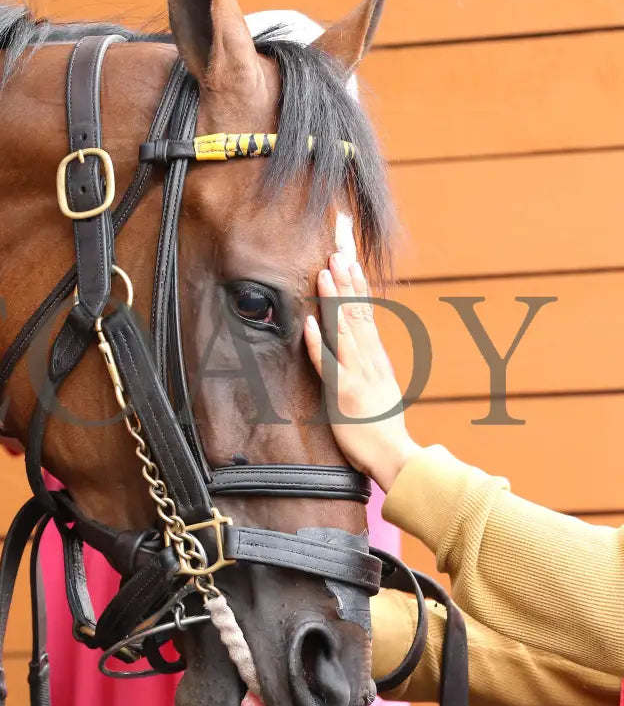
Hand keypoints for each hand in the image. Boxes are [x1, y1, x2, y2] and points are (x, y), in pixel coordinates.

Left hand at [303, 253, 420, 492]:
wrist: (395, 456)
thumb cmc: (382, 425)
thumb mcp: (380, 385)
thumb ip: (371, 362)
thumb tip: (364, 341)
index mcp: (377, 356)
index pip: (367, 310)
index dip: (357, 282)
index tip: (349, 256)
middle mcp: (370, 359)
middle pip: (357, 312)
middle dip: (346, 279)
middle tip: (337, 249)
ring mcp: (358, 375)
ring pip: (344, 330)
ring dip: (333, 300)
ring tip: (324, 271)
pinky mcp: (344, 394)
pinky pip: (329, 365)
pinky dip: (319, 343)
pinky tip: (310, 324)